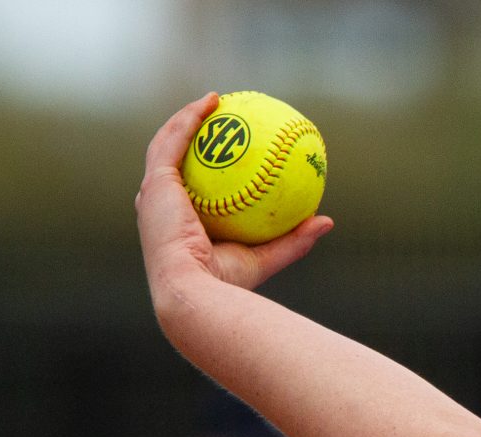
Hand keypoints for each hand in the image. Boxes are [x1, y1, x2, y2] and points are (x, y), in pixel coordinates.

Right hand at [136, 94, 331, 307]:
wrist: (195, 293)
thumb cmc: (227, 285)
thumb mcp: (266, 258)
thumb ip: (293, 239)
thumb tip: (326, 221)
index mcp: (179, 224)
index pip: (189, 190)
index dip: (203, 169)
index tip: (228, 154)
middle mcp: (161, 207)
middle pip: (173, 162)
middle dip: (189, 136)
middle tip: (219, 120)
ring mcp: (154, 194)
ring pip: (167, 143)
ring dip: (188, 118)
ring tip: (215, 100)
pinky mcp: (155, 184)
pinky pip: (174, 141)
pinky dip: (190, 119)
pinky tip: (212, 102)